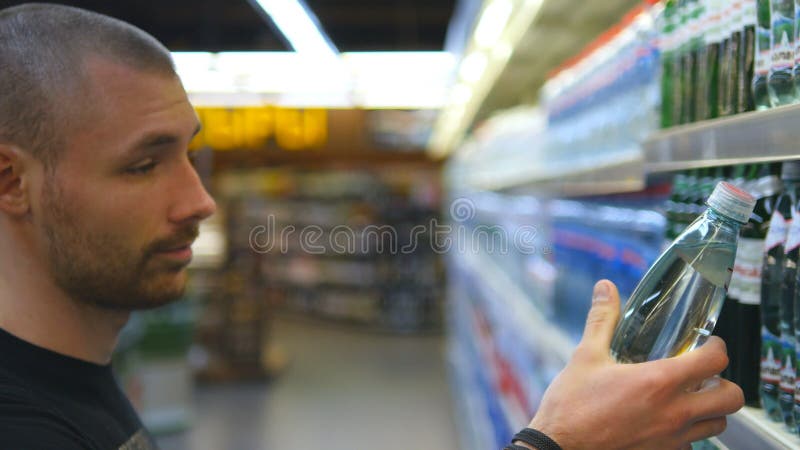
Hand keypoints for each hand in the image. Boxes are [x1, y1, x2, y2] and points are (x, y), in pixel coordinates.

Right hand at [526, 280, 743, 449]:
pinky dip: (688, 432)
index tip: (709, 344)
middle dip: (724, 381)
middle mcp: (673, 412)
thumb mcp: (585, 356)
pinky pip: (691, 443)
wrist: (560, 447)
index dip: (718, 347)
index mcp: (658, 382)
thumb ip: (602, 320)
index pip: (715, 361)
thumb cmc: (571, 407)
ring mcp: (671, 438)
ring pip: (717, 424)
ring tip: (689, 397)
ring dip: (710, 408)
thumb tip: (605, 290)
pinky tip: (667, 421)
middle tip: (705, 373)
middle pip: (731, 398)